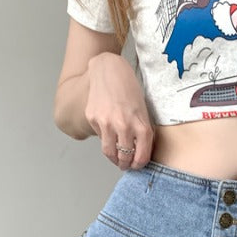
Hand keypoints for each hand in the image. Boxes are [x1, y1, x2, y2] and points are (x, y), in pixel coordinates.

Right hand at [85, 53, 153, 169]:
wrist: (109, 71)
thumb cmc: (129, 90)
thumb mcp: (143, 111)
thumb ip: (142, 132)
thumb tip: (139, 152)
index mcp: (141, 125)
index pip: (141, 156)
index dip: (139, 165)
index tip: (137, 166)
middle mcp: (124, 126)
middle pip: (124, 157)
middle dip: (125, 164)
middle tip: (125, 165)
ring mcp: (106, 123)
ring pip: (109, 152)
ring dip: (113, 158)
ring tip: (116, 158)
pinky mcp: (93, 119)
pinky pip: (100, 136)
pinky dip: (105, 138)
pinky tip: (108, 131)